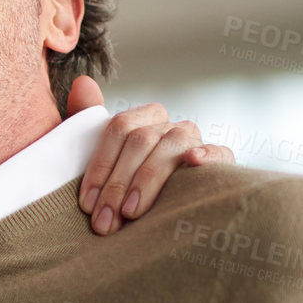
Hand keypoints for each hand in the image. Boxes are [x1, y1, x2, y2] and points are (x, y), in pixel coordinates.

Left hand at [66, 77, 234, 234]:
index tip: (87, 204)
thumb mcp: (103, 159)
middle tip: (105, 221)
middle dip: (117, 184)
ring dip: (147, 180)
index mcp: (141, 119)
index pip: (118, 128)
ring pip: (170, 147)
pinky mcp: (220, 159)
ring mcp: (194, 140)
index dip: (100, 167)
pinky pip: (218, 152)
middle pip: (140, 140)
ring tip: (130, 212)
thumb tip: (82, 82)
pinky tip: (193, 161)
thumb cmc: (125, 189)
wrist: (164, 218)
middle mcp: (168, 125)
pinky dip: (206, 155)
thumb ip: (87, 121)